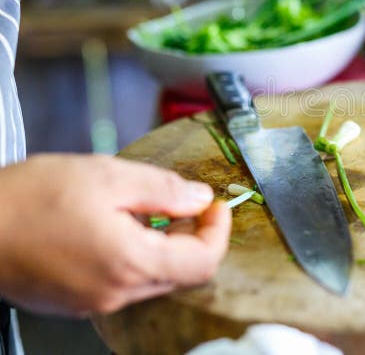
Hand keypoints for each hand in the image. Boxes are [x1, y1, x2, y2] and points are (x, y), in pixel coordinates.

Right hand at [0, 154, 230, 315]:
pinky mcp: (76, 302)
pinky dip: (135, 256)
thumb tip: (200, 199)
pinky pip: (123, 282)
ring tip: (141, 209)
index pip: (204, 262)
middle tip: (182, 202)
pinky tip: (114, 227)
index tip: (215, 205)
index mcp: (131, 263)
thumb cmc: (30, 199)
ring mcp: (95, 302)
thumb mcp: (108, 177)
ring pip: (153, 279)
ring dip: (163, 246)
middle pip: (181, 273)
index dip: (218, 231)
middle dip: (192, 236)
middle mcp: (117, 293)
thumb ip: (163, 189)